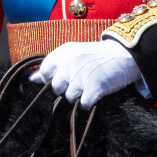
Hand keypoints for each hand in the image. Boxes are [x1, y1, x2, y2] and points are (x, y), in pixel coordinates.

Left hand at [29, 40, 143, 107]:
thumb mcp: (74, 53)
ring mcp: (81, 76)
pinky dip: (89, 103)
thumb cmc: (97, 56)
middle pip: (55, 88)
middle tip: (80, 82)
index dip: (52, 78)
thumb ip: (53, 65)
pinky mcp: (94, 88)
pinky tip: (96, 93)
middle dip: (66, 89)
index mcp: (64, 52)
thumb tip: (31, 79)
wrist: (125, 55)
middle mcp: (70, 63)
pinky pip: (82, 105)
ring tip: (90, 86)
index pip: (45, 71)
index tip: (64, 78)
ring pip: (68, 98)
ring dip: (78, 96)